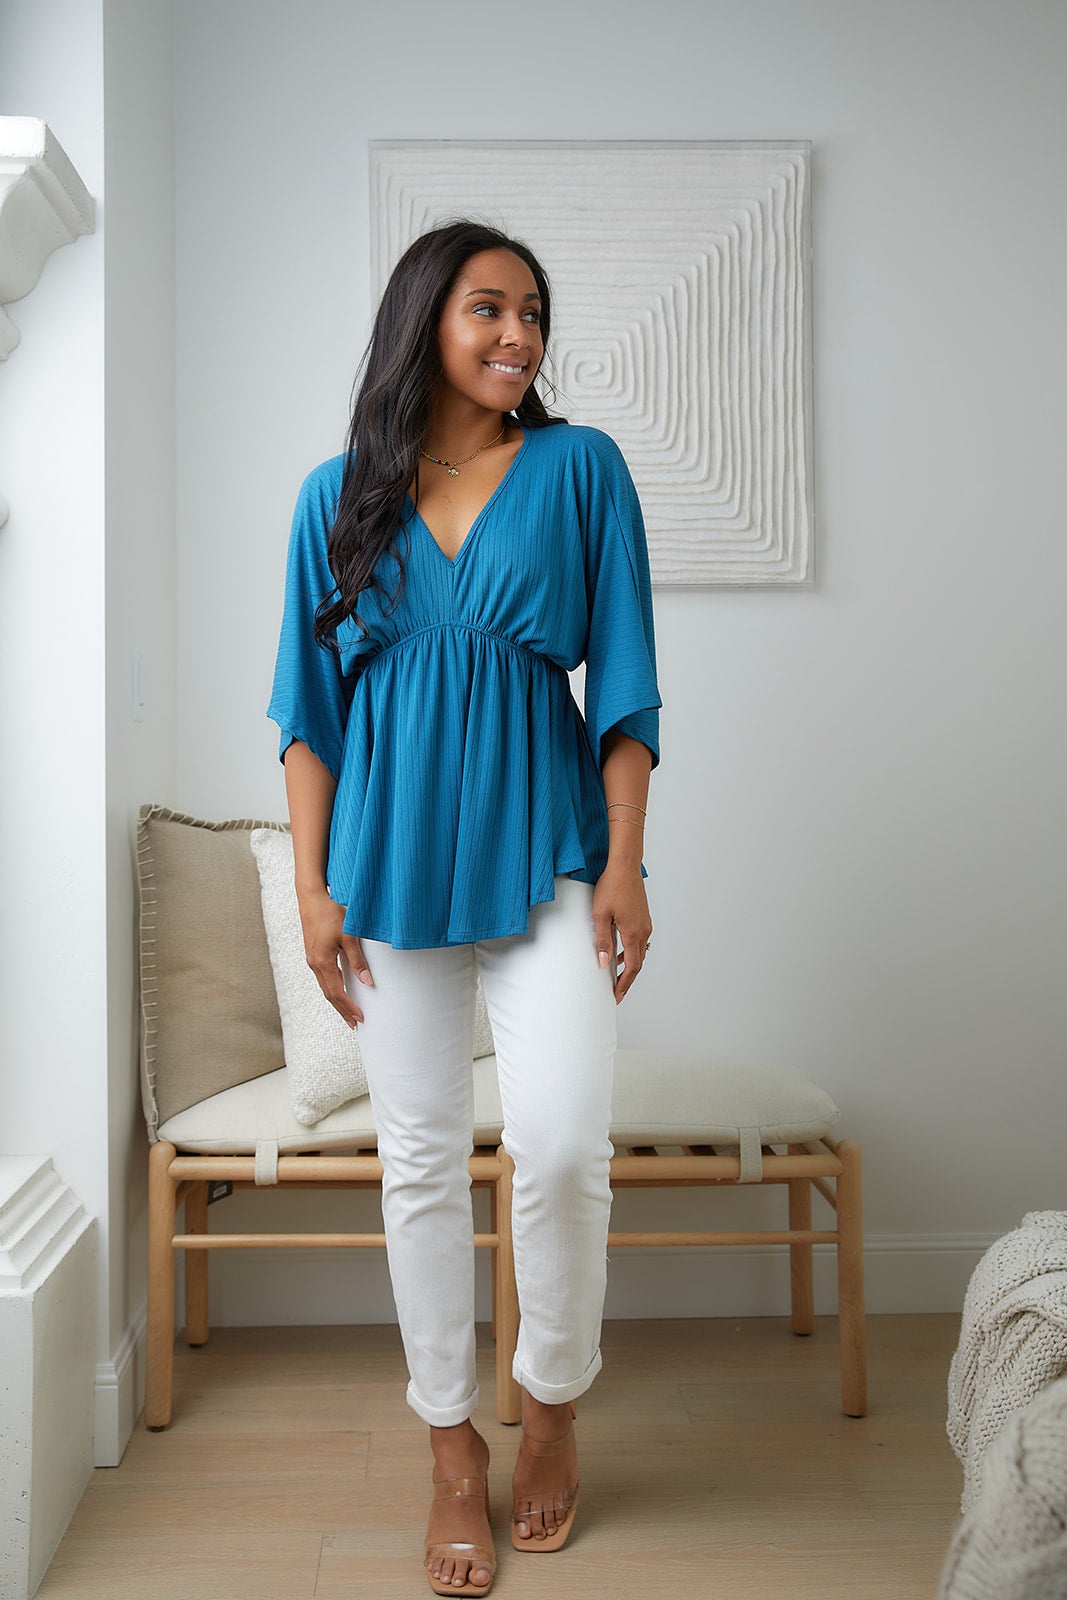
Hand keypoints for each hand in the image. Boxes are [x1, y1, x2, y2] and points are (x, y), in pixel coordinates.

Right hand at [296, 885, 372, 1026]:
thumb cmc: (330, 914)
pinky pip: (323, 977)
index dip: (349, 1007)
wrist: (311, 898)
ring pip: (325, 987)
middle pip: (329, 995)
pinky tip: (340, 988)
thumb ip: (358, 960)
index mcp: (322, 962)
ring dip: (337, 1001)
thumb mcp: (348, 936)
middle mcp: (314, 964)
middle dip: (342, 1010)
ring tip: (348, 1011)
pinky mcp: (313, 953)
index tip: (360, 1019)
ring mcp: (312, 959)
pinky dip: (332, 988)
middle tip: (354, 1024)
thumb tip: (368, 982)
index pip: (337, 993)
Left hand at [592, 865, 651, 1003]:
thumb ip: (603, 940)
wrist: (625, 866)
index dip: (624, 984)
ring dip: (630, 965)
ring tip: (617, 975)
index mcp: (633, 933)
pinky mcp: (644, 917)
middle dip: (628, 979)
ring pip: (640, 952)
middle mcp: (644, 930)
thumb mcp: (600, 915)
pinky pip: (640, 941)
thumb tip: (604, 963)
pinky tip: (620, 951)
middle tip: (617, 992)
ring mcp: (646, 923)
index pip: (632, 967)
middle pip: (638, 963)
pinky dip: (631, 952)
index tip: (617, 995)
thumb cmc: (612, 886)